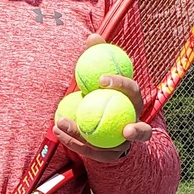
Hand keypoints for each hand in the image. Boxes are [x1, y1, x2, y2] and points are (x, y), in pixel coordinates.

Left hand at [55, 33, 151, 165]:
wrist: (110, 124)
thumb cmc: (105, 93)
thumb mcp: (102, 76)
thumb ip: (99, 56)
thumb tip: (92, 36)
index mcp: (135, 102)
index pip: (134, 92)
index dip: (121, 85)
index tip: (101, 80)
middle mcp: (136, 125)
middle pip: (137, 130)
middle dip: (132, 130)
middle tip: (102, 119)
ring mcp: (124, 146)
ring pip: (107, 147)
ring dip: (82, 137)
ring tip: (60, 123)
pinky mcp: (109, 158)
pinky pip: (90, 152)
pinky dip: (72, 141)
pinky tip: (55, 129)